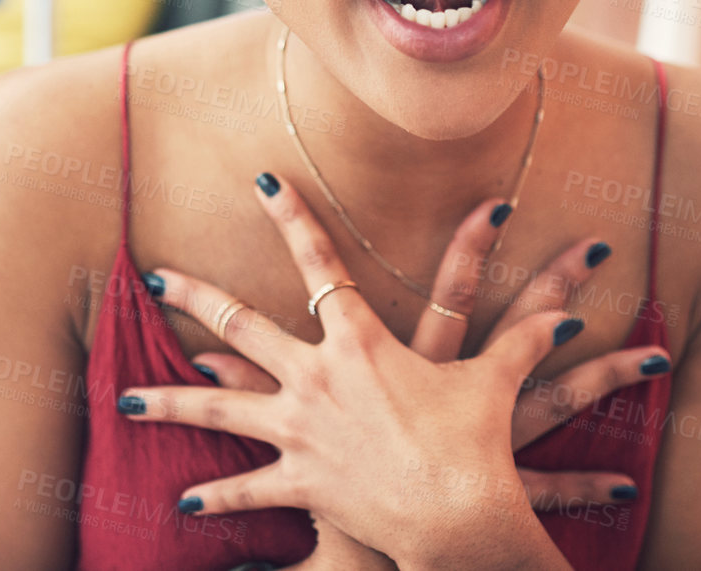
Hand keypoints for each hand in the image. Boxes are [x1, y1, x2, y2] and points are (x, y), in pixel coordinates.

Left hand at [118, 173, 580, 569]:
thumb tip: (575, 305)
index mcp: (358, 341)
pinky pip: (246, 488)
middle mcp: (314, 378)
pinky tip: (180, 501)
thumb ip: (527, 338)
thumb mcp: (496, 383)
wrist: (459, 519)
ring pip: (216, 409)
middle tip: (155, 274)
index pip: (319, 263)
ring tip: (125, 398)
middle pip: (240, 326)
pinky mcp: (299, 481)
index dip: (293, 216)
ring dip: (169, 401)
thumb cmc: (476, 445)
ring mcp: (298, 431)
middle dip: (194, 297)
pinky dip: (214, 496)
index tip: (262, 180)